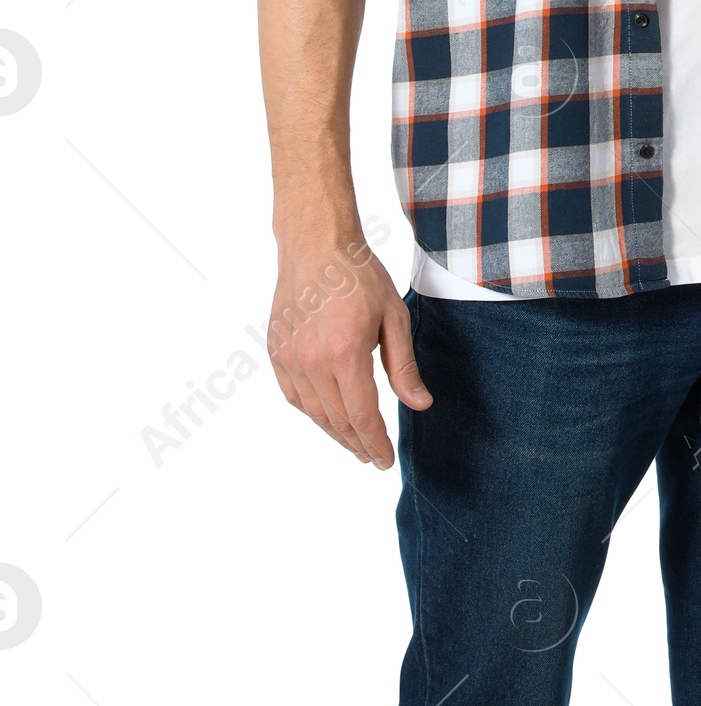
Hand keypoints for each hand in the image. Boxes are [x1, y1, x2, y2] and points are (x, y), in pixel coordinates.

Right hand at [264, 230, 431, 468]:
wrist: (315, 245)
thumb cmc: (359, 275)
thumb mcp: (394, 316)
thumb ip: (404, 365)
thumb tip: (420, 404)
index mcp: (345, 354)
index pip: (362, 416)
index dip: (375, 443)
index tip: (385, 460)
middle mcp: (311, 362)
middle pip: (337, 420)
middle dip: (357, 444)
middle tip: (372, 457)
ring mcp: (289, 358)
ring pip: (313, 413)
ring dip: (334, 433)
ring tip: (354, 443)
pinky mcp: (276, 352)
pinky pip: (293, 395)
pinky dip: (312, 411)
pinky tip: (326, 416)